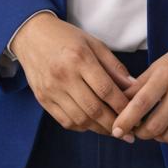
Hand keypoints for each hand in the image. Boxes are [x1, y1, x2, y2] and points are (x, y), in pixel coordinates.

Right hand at [10, 13, 133, 134]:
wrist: (31, 35)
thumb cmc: (66, 37)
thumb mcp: (93, 43)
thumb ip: (114, 66)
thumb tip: (134, 87)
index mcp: (79, 58)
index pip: (106, 90)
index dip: (123, 106)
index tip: (136, 115)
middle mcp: (63, 76)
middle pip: (94, 109)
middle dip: (115, 124)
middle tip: (128, 132)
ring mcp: (51, 89)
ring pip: (80, 119)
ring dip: (100, 129)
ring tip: (113, 130)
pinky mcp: (42, 98)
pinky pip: (65, 121)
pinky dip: (82, 127)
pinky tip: (92, 125)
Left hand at [112, 24, 167, 146]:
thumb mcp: (161, 63)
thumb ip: (141, 83)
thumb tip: (120, 101)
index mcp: (166, 74)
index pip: (141, 103)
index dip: (126, 120)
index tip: (116, 130)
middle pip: (155, 125)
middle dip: (141, 133)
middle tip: (137, 130)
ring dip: (158, 138)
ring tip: (154, 129)